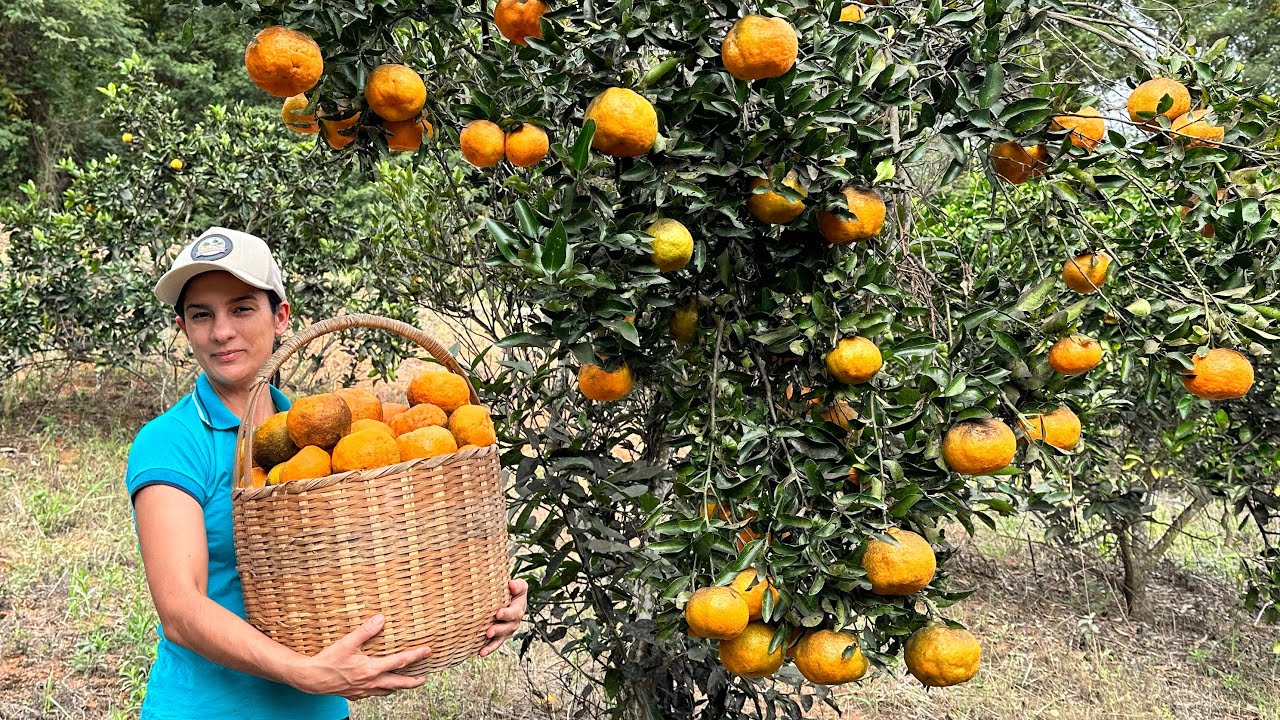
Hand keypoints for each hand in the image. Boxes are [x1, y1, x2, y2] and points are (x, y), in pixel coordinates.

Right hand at [295, 614, 431, 699]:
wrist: (310, 679)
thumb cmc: (328, 660)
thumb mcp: (347, 642)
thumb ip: (365, 631)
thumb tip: (381, 619)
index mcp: (371, 669)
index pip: (399, 661)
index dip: (416, 655)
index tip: (428, 651)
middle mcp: (370, 682)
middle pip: (398, 683)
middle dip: (412, 681)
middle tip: (423, 679)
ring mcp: (362, 691)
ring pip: (386, 691)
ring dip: (398, 687)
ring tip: (405, 684)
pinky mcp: (354, 695)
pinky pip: (372, 695)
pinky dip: (381, 691)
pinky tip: (380, 687)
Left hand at [479, 579, 527, 656]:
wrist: (507, 597)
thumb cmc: (512, 590)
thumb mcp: (519, 586)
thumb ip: (518, 585)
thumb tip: (512, 585)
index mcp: (519, 609)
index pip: (514, 613)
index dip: (507, 614)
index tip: (498, 613)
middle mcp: (513, 622)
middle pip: (507, 628)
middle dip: (498, 630)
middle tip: (489, 631)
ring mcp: (506, 631)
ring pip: (500, 639)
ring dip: (492, 645)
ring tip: (483, 650)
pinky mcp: (498, 636)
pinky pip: (494, 644)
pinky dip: (488, 649)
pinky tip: (480, 653)